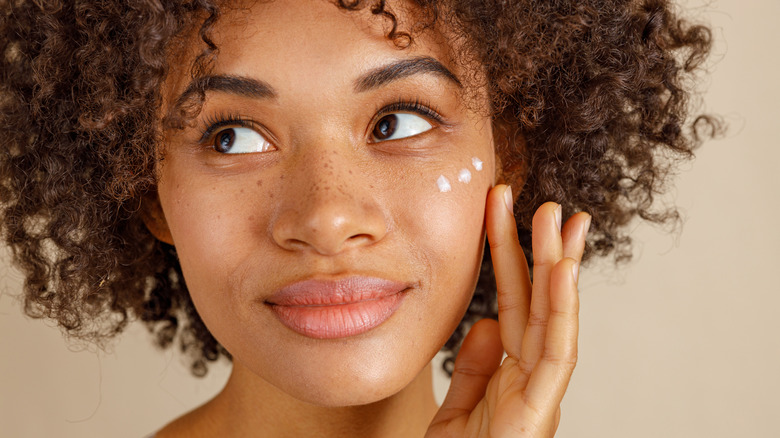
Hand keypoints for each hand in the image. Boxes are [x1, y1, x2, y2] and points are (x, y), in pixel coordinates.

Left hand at [426, 185, 589, 436]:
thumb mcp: (456, 412)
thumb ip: (473, 370)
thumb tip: (487, 323)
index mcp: (512, 376)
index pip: (515, 305)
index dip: (511, 258)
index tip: (505, 212)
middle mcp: (532, 381)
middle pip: (539, 305)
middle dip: (543, 252)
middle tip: (546, 203)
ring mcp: (539, 397)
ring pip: (555, 321)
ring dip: (560, 268)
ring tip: (562, 221)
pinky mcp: (537, 415)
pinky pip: (554, 357)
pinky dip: (562, 312)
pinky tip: (562, 273)